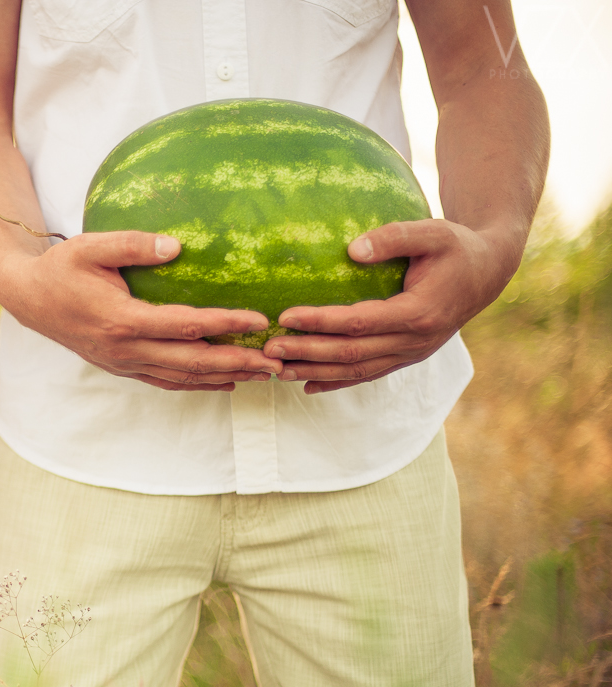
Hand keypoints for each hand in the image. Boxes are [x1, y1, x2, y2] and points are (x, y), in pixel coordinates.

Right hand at [0, 231, 282, 390]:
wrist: (29, 300)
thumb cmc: (61, 268)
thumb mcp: (91, 246)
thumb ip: (134, 244)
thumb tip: (178, 246)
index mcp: (122, 320)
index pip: (186, 325)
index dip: (225, 324)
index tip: (260, 320)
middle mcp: (126, 349)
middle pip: (192, 361)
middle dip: (238, 362)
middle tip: (277, 361)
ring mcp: (124, 363)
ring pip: (183, 377)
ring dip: (225, 377)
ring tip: (263, 375)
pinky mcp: (122, 367)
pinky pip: (166, 381)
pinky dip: (198, 384)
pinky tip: (225, 382)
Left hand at [263, 219, 516, 393]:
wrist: (488, 272)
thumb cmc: (456, 247)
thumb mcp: (432, 232)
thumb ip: (394, 237)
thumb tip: (352, 249)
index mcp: (418, 312)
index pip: (359, 322)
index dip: (320, 321)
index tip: (285, 316)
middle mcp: (414, 341)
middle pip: (351, 353)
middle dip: (307, 352)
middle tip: (268, 349)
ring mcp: (410, 354)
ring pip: (356, 371)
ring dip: (314, 372)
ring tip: (276, 371)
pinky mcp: (406, 357)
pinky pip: (367, 375)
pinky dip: (336, 382)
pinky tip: (306, 384)